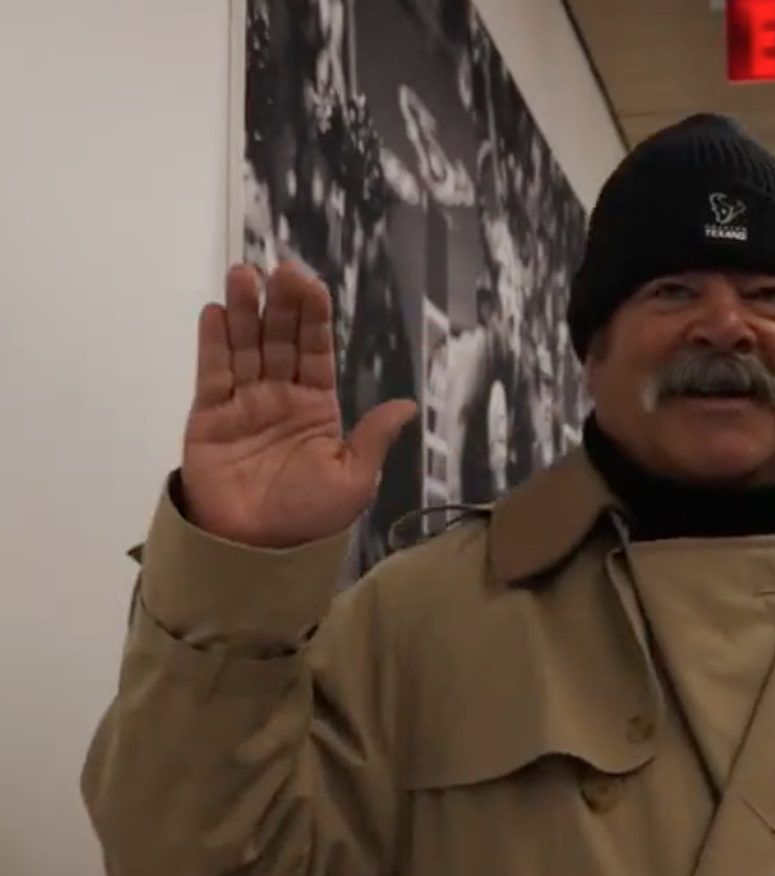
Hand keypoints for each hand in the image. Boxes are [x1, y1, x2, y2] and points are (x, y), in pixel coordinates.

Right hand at [181, 261, 417, 548]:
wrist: (256, 550)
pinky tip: (216, 312)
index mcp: (317, 408)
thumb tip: (407, 405)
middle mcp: (280, 398)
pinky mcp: (209, 417)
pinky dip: (213, 342)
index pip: (316, 352)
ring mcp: (244, 404)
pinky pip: (212, 373)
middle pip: (280, 340)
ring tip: (244, 275)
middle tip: (279, 268)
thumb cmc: (309, 517)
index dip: (313, 318)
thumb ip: (372, 438)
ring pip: (245, 347)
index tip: (309, 283)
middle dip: (280, 304)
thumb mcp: (353, 479)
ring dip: (245, 311)